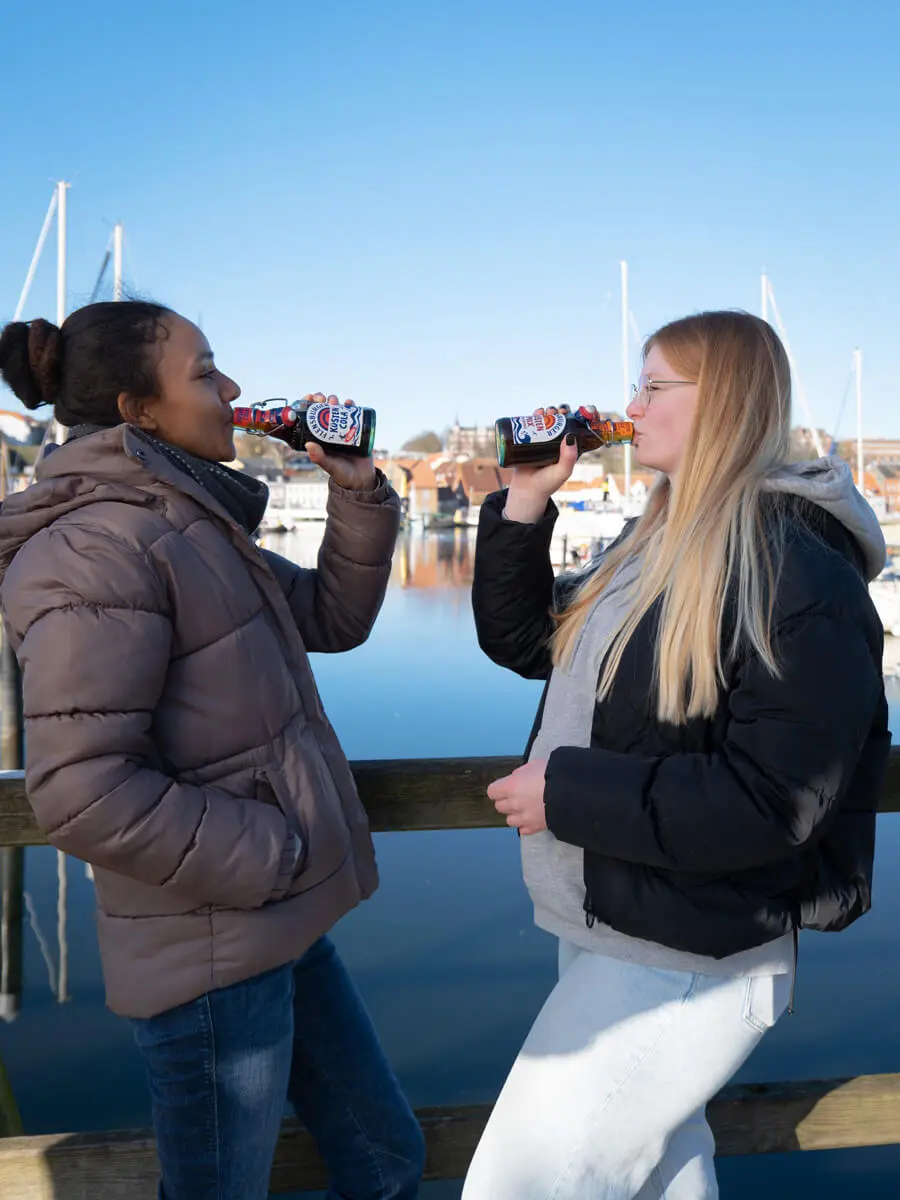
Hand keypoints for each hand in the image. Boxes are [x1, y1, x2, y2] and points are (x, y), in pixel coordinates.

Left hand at [300, 393, 376, 490]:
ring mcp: (342, 429)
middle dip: (321, 400)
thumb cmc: (342, 474)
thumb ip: (319, 457)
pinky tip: (350, 403)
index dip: (307, 406)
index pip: (309, 418)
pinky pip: (352, 413)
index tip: (308, 399)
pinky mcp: (355, 429)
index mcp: (318, 438)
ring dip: (334, 400)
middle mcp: (328, 431)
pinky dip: (351, 405)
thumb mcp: (329, 465)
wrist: (362, 479)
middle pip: (322, 410)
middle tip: (321, 399)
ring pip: (336, 409)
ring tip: (335, 401)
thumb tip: (308, 444)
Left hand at [487, 758, 548, 834]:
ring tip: (525, 808)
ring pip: (509, 820)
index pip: (492, 792)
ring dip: (515, 814)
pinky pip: (523, 830)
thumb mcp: (536, 764)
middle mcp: (514, 804)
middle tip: (518, 796)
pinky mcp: (536, 827)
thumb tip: (517, 778)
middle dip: (506, 801)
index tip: (505, 786)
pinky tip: (532, 818)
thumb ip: (522, 773)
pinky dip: (526, 825)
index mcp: (511, 786)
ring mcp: (524, 818)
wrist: (572, 792)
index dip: (499, 789)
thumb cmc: (554, 774)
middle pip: (500, 807)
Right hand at [504, 407, 578, 522]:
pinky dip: (535, 416)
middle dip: (562, 412)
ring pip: (547, 421)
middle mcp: (557, 443)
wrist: (526, 490)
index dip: (580, 419)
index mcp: (569, 449)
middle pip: (561, 422)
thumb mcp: (563, 471)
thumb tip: (571, 436)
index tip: (580, 411)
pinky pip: (532, 425)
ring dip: (549, 412)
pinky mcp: (529, 441)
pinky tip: (537, 413)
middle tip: (560, 411)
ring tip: (548, 412)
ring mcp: (543, 441)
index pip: (577, 430)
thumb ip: (569, 457)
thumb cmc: (547, 483)